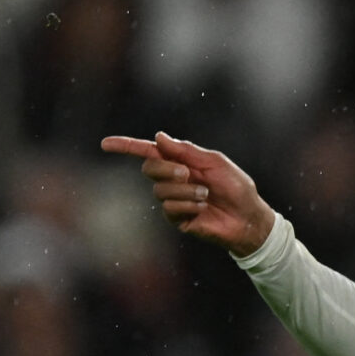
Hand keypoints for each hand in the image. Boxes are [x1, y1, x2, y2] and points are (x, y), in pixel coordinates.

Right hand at [101, 132, 275, 257]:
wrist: (248, 217)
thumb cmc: (236, 188)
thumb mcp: (215, 163)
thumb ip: (186, 151)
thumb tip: (158, 137)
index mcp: (180, 162)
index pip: (148, 152)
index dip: (126, 146)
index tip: (105, 143)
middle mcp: (173, 180)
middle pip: (149, 168)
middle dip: (167, 169)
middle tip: (188, 173)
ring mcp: (173, 200)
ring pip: (160, 190)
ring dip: (185, 191)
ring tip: (205, 195)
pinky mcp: (177, 218)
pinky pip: (169, 208)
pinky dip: (188, 206)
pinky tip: (202, 208)